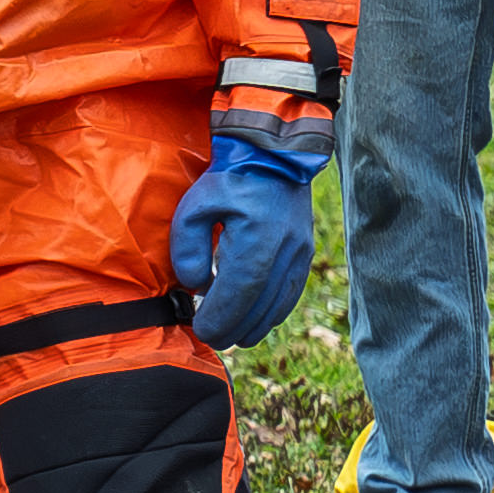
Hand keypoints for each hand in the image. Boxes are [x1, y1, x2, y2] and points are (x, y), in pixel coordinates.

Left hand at [163, 126, 320, 349]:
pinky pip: (290, 294)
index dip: (220, 318)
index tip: (201, 330)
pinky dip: (271, 313)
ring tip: (229, 334)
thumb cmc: (228, 179)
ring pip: (278, 305)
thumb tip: (197, 286)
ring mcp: (300, 253)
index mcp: (257, 238)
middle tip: (211, 338)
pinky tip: (254, 320)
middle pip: (259, 307)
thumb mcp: (194, 206)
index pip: (238, 293)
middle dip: (233, 329)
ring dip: (253, 326)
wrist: (272, 155)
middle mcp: (285, 250)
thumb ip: (188, 249)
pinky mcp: (305, 253)